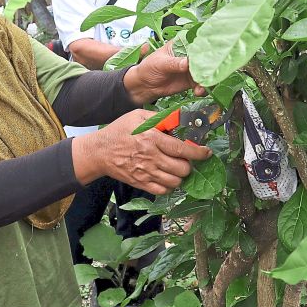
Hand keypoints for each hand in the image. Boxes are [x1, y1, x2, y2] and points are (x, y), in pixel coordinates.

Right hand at [72, 109, 212, 193]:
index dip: (198, 153)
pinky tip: (167, 177)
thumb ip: (160, 118)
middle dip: (188, 164)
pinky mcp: (141, 183)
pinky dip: (170, 186)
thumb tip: (180, 119)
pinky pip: (163, 190)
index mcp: (152, 138)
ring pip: (175, 181)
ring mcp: (146, 172)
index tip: (206, 153)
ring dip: (180, 176)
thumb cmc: (120, 131)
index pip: (182, 149)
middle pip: (182, 168)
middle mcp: (151, 157)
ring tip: (177, 168)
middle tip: (185, 159)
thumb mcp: (138, 116)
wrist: (100, 152)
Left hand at [123, 42, 206, 104]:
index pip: (196, 42)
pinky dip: (202, 88)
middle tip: (209, 72)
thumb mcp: (160, 63)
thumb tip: (187, 63)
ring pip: (205, 72)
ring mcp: (191, 68)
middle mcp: (189, 55)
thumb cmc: (149, 68)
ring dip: (206, 79)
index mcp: (181, 44)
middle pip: (204, 58)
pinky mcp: (191, 80)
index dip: (205, 46)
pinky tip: (198, 91)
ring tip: (202, 86)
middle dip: (209, 65)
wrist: (144, 86)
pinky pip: (201, 84)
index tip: (210, 53)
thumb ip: (173, 63)